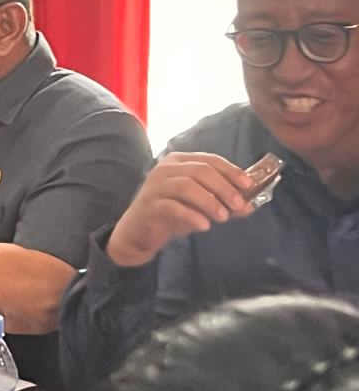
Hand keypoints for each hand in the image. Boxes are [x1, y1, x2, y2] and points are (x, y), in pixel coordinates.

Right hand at [106, 152, 254, 266]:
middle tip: (239, 205)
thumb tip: (249, 205)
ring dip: (210, 202)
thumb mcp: (200, 204)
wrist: (140, 230)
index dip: (231, 171)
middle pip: (200, 171)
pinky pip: (172, 207)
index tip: (249, 186)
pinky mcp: (150, 204)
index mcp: (179, 161)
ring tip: (223, 218)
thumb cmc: (172, 212)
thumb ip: (223, 201)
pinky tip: (204, 226)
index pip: (210, 160)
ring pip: (186, 186)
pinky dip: (191, 216)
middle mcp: (165, 168)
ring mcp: (155, 185)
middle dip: (224, 188)